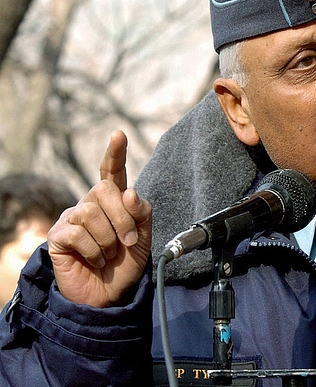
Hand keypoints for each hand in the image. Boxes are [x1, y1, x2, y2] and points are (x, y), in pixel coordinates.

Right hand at [48, 130, 151, 306]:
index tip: (118, 134)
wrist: (109, 295)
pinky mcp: (57, 236)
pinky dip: (94, 251)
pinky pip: (78, 233)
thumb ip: (141, 213)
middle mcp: (90, 204)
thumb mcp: (143, 237)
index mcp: (112, 202)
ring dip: (108, 239)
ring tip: (109, 254)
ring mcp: (72, 218)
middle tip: (129, 241)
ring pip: (91, 212)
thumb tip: (129, 193)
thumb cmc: (125, 264)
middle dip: (123, 218)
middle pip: (105, 191)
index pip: (112, 172)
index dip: (115, 154)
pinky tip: (94, 260)